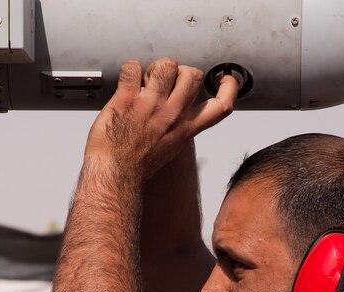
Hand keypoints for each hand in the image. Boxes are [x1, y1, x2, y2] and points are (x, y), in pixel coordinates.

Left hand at [83, 58, 238, 187]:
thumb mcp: (170, 148)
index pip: (221, 106)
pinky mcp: (127, 99)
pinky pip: (133, 68)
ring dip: (154, 68)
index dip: (229, 87)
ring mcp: (151, 105)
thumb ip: (180, 129)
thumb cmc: (136, 166)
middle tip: (165, 81)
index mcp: (185, 128)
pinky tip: (126, 81)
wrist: (115, 175)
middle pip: (193, 75)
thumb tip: (183, 115)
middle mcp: (172, 115)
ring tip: (143, 80)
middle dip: (180, 70)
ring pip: (166, 65)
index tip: (224, 78)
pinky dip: (129, 69)